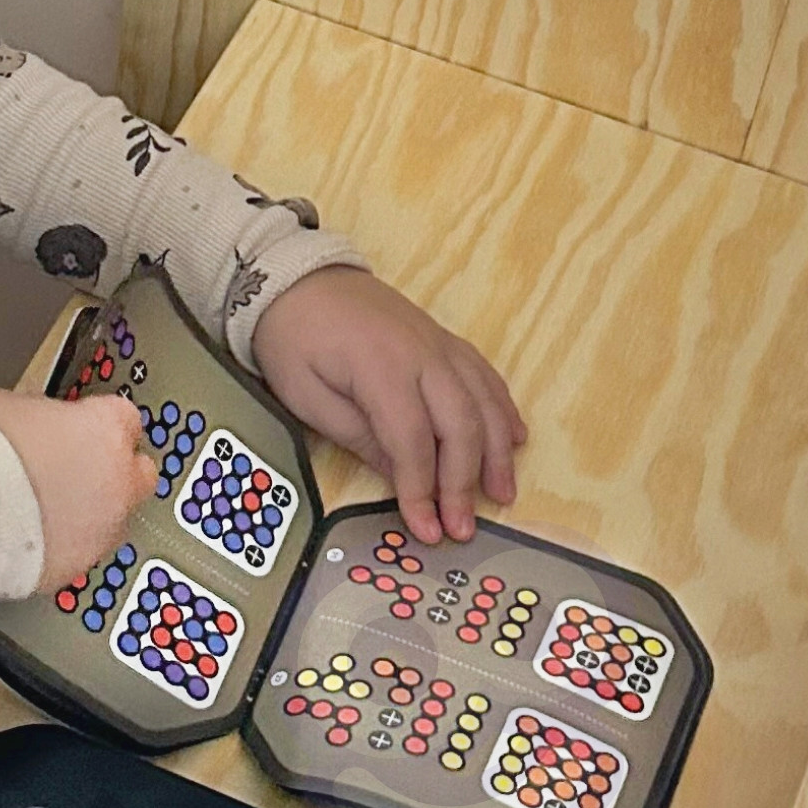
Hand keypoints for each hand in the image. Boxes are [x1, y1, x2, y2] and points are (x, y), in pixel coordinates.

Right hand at [0, 388, 153, 589]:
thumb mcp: (14, 406)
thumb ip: (46, 418)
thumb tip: (42, 427)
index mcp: (105, 429)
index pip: (126, 419)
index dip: (100, 425)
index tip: (82, 428)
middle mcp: (117, 482)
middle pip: (138, 475)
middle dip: (114, 474)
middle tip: (76, 472)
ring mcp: (101, 531)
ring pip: (113, 521)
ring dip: (89, 514)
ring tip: (43, 511)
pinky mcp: (76, 568)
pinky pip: (78, 553)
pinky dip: (62, 546)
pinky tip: (29, 538)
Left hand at [252, 267, 523, 542]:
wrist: (299, 279)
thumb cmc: (293, 340)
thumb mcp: (308, 397)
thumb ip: (358, 436)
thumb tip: (401, 478)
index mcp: (382, 369)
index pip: (413, 441)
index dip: (422, 490)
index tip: (426, 528)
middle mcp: (423, 355)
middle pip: (459, 425)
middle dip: (464, 483)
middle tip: (463, 526)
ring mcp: (439, 345)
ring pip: (483, 402)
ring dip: (496, 453)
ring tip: (502, 495)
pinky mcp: (444, 341)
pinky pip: (485, 377)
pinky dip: (502, 410)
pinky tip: (514, 439)